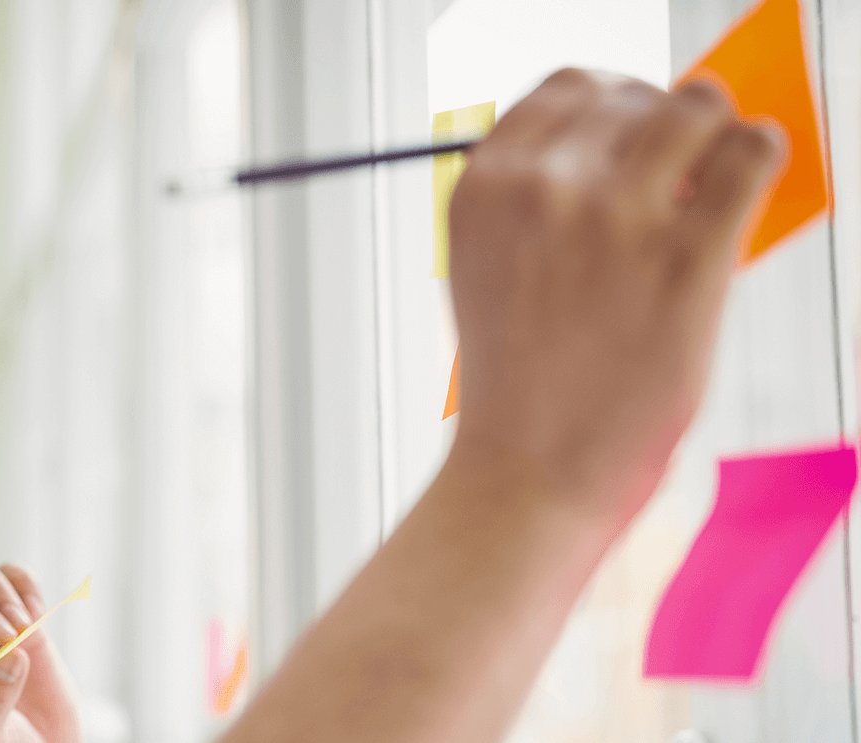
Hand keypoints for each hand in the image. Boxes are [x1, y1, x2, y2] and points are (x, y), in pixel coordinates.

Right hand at [447, 69, 784, 519]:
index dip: (611, 102)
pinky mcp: (687, 254)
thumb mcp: (485, 268)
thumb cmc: (516, 381)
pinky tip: (753, 179)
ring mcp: (615, 216)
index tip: (634, 130)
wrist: (528, 470)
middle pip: (632, 96)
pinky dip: (760, 154)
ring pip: (697, 107)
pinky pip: (750, 154)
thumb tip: (616, 149)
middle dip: (663, 124)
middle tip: (682, 166)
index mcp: (484, 186)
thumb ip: (529, 201)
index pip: (565, 89)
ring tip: (718, 171)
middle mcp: (543, 186)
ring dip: (715, 131)